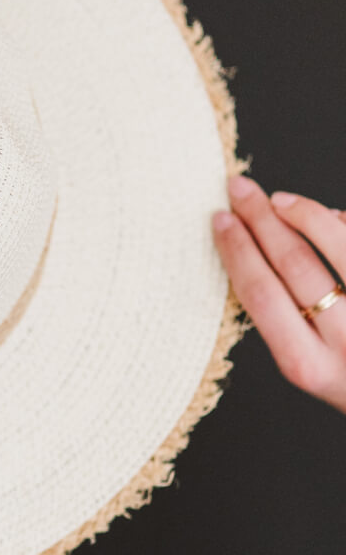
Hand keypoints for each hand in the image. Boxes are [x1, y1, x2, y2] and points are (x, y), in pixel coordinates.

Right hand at [212, 177, 345, 414]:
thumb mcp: (311, 365)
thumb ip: (288, 320)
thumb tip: (266, 247)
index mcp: (306, 363)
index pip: (261, 294)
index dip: (237, 250)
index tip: (220, 220)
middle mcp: (344, 342)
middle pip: (294, 264)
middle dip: (261, 219)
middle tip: (240, 189)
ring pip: (338, 246)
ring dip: (304, 213)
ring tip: (280, 199)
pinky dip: (341, 226)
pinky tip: (327, 217)